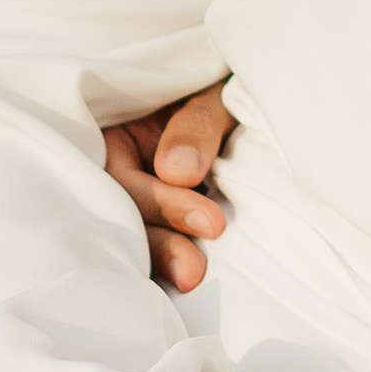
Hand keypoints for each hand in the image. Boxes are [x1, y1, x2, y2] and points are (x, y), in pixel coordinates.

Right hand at [104, 86, 234, 292]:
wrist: (256, 98)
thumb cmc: (221, 89)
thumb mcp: (210, 95)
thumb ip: (195, 126)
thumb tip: (177, 173)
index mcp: (114, 130)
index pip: (119, 177)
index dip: (160, 203)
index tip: (212, 223)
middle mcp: (116, 167)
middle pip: (121, 213)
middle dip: (158, 242)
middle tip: (195, 271)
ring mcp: (134, 192)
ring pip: (134, 234)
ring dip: (162, 258)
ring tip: (193, 279)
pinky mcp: (155, 219)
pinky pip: (150, 241)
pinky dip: (164, 262)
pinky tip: (182, 282)